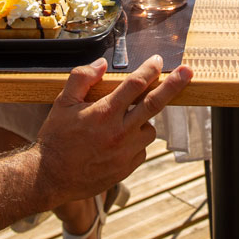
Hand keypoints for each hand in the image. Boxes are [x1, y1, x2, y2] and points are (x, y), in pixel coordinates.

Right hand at [35, 55, 191, 204]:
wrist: (51, 177)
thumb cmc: (56, 138)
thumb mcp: (62, 103)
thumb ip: (81, 78)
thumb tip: (102, 65)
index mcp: (105, 113)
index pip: (135, 85)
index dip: (149, 70)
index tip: (158, 61)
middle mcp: (120, 132)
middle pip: (155, 104)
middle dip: (173, 85)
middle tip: (188, 72)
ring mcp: (126, 152)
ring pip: (149, 129)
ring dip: (143, 120)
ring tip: (122, 122)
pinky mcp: (127, 167)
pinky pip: (141, 148)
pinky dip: (135, 140)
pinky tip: (116, 141)